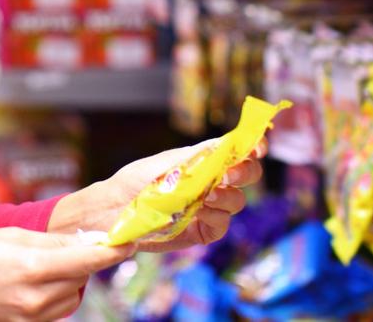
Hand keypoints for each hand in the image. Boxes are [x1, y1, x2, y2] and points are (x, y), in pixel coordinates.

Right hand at [0, 226, 130, 321]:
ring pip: (69, 299)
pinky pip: (52, 313)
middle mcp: (33, 300)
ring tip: (45, 261)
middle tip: (76, 243)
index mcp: (30, 268)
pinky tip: (35, 280)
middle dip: (83, 262)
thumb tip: (83, 240)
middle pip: (80, 281)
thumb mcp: (5, 235)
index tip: (129, 240)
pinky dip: (54, 296)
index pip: (87, 261)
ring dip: (69, 280)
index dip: (112, 251)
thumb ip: (48, 241)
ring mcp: (27, 320)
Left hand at [48, 139, 266, 252]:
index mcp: (204, 160)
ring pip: (236, 201)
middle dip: (244, 173)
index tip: (257, 146)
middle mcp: (211, 182)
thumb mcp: (165, 162)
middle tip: (228, 175)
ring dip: (225, 197)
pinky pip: (222, 224)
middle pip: (246, 175)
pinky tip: (197, 214)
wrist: (115, 210)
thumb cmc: (136, 180)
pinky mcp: (203, 230)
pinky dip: (214, 218)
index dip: (253, 147)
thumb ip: (197, 155)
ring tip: (203, 196)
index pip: (238, 151)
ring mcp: (209, 207)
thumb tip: (226, 143)